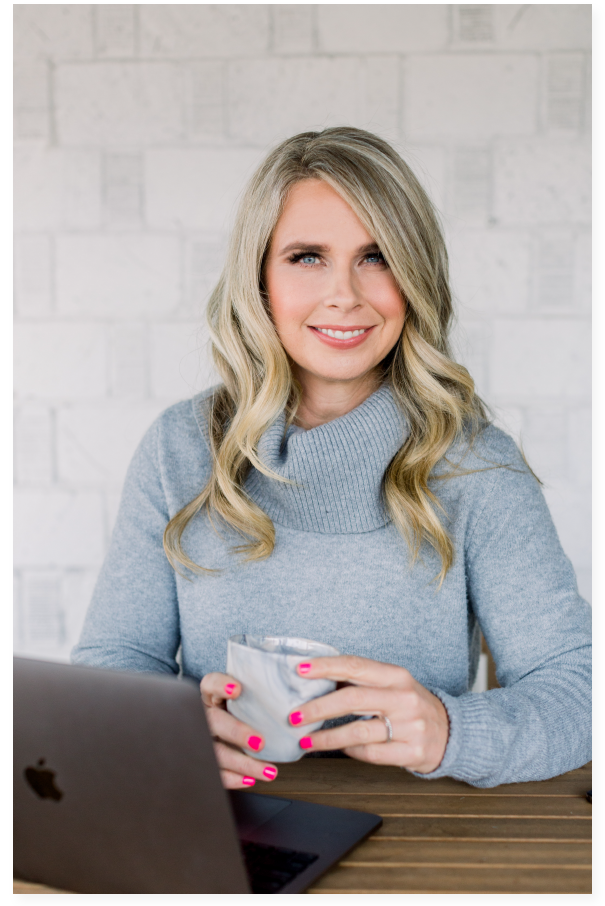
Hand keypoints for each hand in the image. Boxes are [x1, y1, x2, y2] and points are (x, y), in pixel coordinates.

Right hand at [200, 672, 278, 788]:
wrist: (227, 724)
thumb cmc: (244, 706)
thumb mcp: (247, 693)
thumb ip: (261, 689)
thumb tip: (294, 682)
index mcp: (212, 696)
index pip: (210, 684)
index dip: (220, 686)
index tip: (237, 690)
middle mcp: (205, 716)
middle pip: (213, 721)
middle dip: (236, 732)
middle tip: (259, 743)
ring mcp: (204, 739)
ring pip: (216, 752)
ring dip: (242, 763)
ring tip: (267, 771)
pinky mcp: (206, 760)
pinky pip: (216, 772)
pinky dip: (233, 778)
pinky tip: (250, 780)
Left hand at [290, 656, 448, 772]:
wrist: (451, 733)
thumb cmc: (410, 705)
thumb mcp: (392, 685)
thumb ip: (362, 682)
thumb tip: (316, 680)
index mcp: (396, 676)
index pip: (355, 666)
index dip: (326, 667)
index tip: (300, 670)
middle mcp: (404, 698)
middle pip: (352, 700)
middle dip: (318, 708)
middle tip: (294, 715)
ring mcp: (410, 727)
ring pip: (358, 731)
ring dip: (326, 738)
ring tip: (304, 740)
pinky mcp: (412, 752)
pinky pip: (371, 754)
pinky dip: (350, 751)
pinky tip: (339, 749)